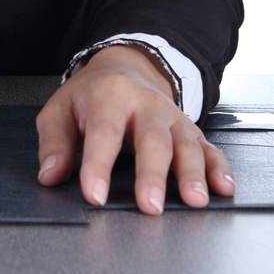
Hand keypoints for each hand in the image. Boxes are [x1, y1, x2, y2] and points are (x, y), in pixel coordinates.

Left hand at [35, 45, 235, 214]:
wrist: (126, 67)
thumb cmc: (91, 96)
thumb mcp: (60, 110)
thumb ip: (54, 143)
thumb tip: (50, 175)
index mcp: (109, 97)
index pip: (104, 133)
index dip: (98, 166)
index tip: (94, 195)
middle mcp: (146, 106)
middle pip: (152, 140)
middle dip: (153, 174)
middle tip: (150, 206)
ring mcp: (172, 118)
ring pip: (186, 144)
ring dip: (192, 174)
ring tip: (195, 201)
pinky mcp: (190, 130)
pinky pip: (209, 148)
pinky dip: (219, 168)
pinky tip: (224, 188)